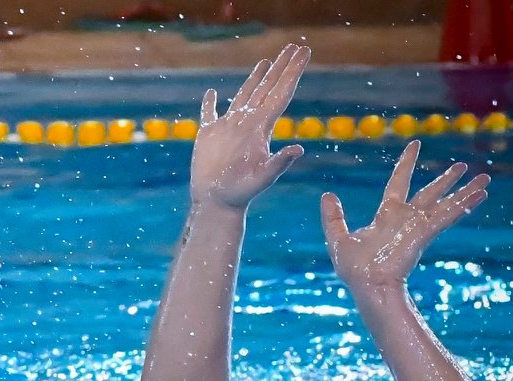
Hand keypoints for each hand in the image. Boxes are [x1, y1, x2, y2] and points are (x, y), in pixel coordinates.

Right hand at [189, 43, 308, 210]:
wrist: (216, 203)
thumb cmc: (239, 194)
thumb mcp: (262, 178)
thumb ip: (279, 163)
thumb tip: (298, 149)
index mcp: (261, 127)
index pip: (281, 92)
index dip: (293, 71)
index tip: (304, 51)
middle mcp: (248, 124)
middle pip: (268, 88)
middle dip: (281, 67)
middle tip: (294, 46)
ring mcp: (228, 128)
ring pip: (244, 96)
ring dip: (255, 78)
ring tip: (266, 61)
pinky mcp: (208, 136)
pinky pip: (209, 114)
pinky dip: (210, 103)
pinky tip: (212, 93)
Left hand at [322, 140, 488, 298]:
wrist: (367, 285)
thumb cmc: (354, 269)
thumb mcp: (338, 238)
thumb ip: (333, 217)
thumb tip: (327, 195)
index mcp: (387, 215)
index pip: (399, 182)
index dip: (406, 163)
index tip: (415, 145)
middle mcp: (406, 218)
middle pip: (429, 193)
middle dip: (445, 179)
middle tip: (461, 165)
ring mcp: (418, 226)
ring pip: (446, 203)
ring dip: (466, 190)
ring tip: (485, 178)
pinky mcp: (426, 233)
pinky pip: (448, 215)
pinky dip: (465, 204)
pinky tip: (481, 194)